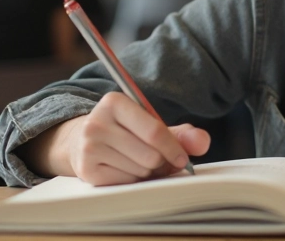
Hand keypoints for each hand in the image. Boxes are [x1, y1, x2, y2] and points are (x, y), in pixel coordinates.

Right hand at [25, 92, 209, 185]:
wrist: (82, 142)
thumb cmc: (126, 131)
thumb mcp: (151, 125)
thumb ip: (181, 133)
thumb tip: (203, 142)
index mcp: (114, 102)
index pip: (154, 131)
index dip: (174, 148)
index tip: (183, 159)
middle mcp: (96, 122)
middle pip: (149, 155)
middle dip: (160, 161)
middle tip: (156, 159)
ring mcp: (88, 147)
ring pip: (139, 170)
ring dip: (146, 171)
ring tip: (137, 161)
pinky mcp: (86, 170)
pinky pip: (125, 182)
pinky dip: (132, 180)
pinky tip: (124, 169)